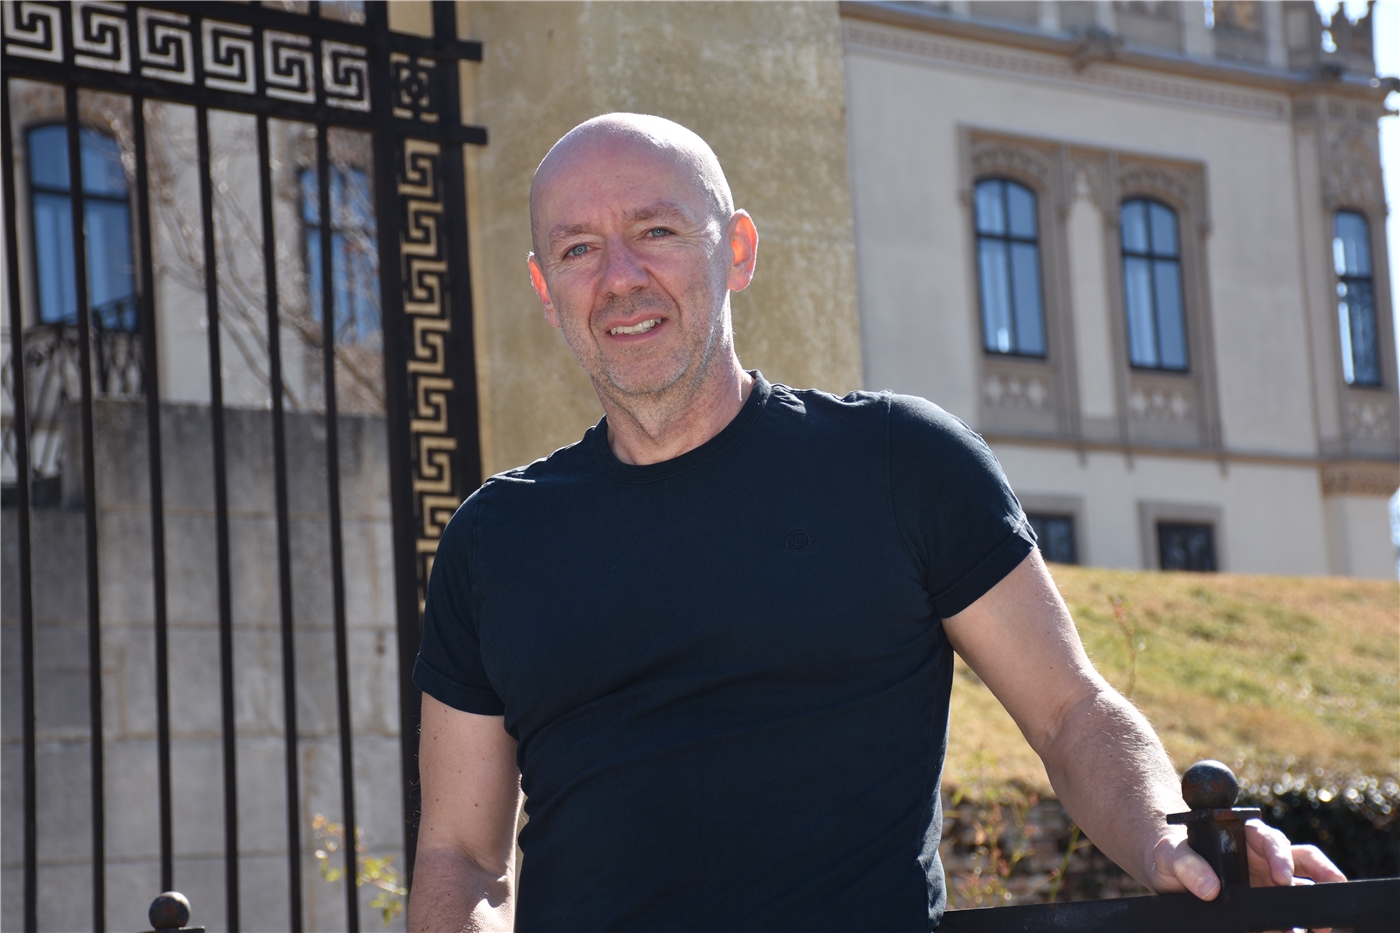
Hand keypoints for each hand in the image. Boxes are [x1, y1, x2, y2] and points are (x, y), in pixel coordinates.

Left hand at [1149, 822, 1346, 932]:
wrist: (1168, 877)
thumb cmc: (1172, 856)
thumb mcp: (1170, 854)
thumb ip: (1186, 865)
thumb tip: (1210, 887)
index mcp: (1244, 835)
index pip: (1271, 839)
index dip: (1280, 856)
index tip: (1281, 878)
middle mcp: (1264, 856)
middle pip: (1304, 858)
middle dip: (1324, 873)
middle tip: (1332, 892)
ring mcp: (1269, 881)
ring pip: (1304, 887)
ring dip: (1317, 903)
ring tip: (1322, 925)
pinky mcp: (1267, 903)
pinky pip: (1288, 914)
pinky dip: (1295, 924)